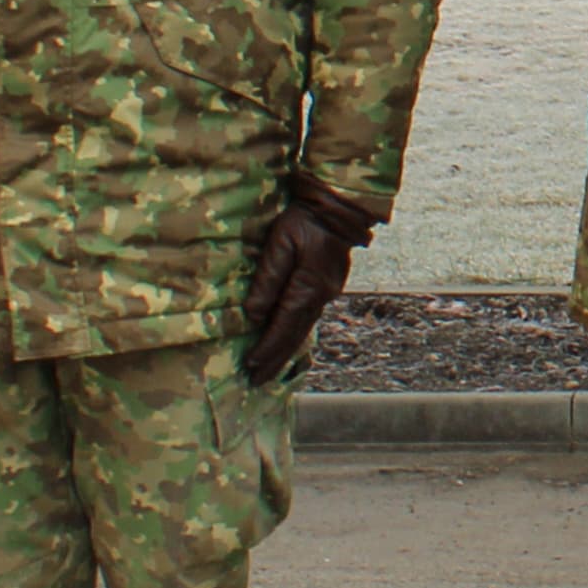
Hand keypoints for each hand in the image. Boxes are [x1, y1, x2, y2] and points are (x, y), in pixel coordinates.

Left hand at [242, 175, 380, 382]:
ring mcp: (327, 292)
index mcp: (308, 287)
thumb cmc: (304, 220)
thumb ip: (267, 279)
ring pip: (303, 329)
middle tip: (257, 381)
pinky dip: (295, 335)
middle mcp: (320, 296)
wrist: (338, 206)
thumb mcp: (280, 243)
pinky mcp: (327, 286)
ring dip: (285, 351)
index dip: (266, 349)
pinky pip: (308, 318)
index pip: (282, 326)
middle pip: (294, 335)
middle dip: (275, 359)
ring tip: (270, 370)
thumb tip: (254, 315)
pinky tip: (288, 341)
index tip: (250, 367)